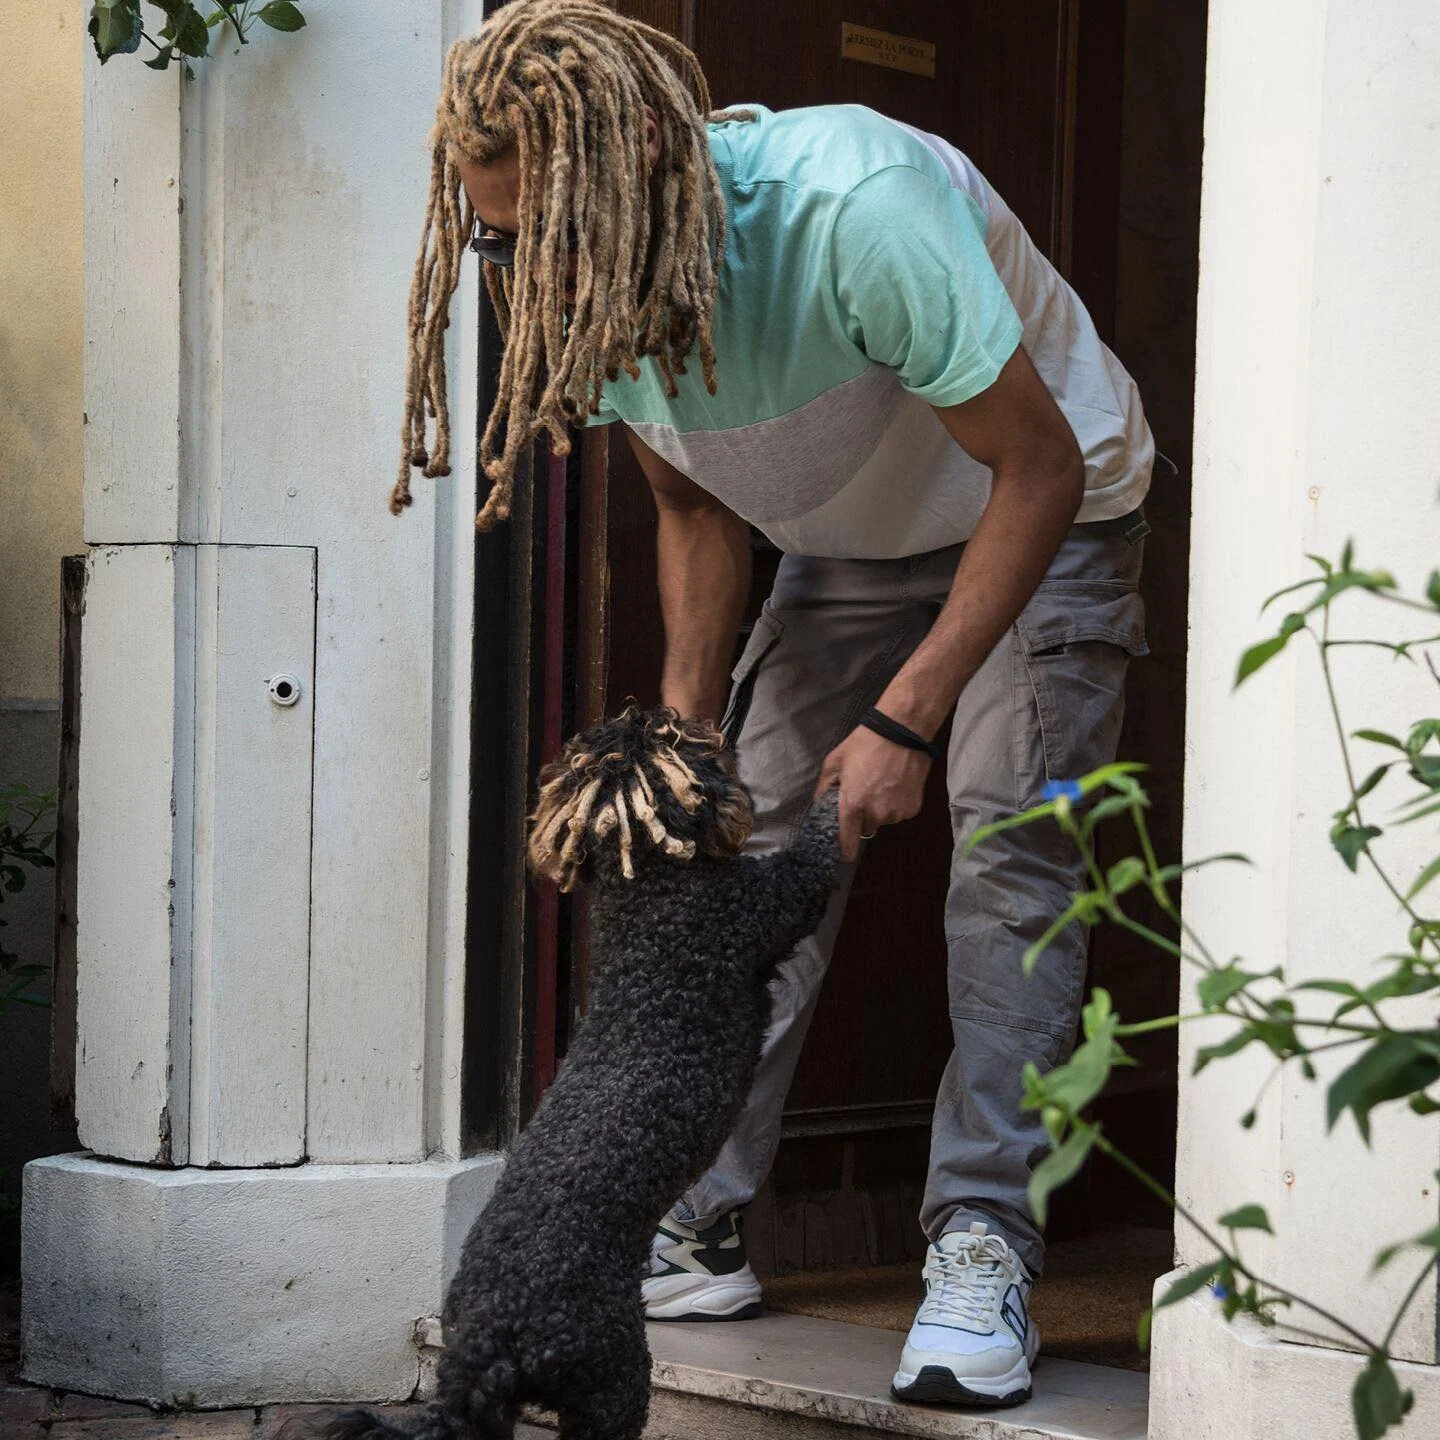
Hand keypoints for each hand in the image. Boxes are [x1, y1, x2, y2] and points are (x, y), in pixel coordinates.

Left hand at [815, 726, 932, 859]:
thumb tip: (819, 805)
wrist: (902, 732)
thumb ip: (823, 789)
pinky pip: (898, 813)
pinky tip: (895, 785)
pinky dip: (895, 804)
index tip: (844, 852)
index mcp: (853, 805)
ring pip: (883, 820)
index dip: (844, 849)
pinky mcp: (912, 808)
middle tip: (863, 793)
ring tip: (881, 785)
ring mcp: (897, 812)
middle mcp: (876, 814)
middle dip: (862, 816)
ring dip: (880, 810)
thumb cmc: (864, 744)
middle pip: (865, 828)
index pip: (847, 841)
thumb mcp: (834, 762)